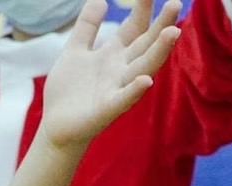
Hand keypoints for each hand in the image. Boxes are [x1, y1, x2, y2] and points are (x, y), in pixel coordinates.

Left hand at [40, 0, 180, 150]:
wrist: (55, 126)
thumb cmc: (67, 90)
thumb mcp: (75, 51)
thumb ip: (87, 26)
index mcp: (113, 54)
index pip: (134, 27)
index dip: (143, 9)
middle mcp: (120, 70)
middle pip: (146, 44)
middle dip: (162, 26)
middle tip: (176, 4)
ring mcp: (116, 89)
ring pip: (142, 68)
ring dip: (158, 52)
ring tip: (173, 32)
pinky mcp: (106, 110)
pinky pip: (123, 99)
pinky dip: (134, 90)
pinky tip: (146, 81)